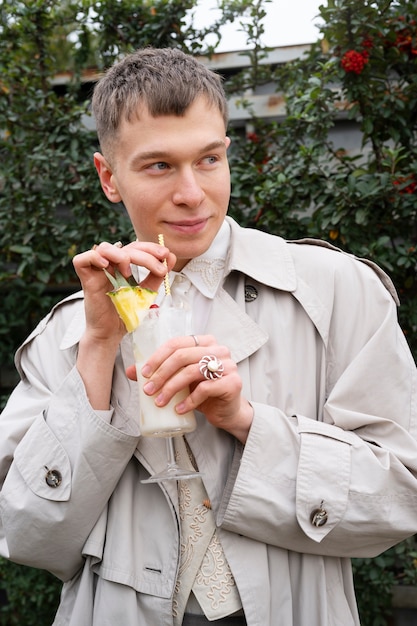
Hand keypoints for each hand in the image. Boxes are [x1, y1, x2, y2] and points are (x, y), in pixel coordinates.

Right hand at [73, 241, 175, 344]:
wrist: (112, 333)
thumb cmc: (125, 313)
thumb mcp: (147, 292)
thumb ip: (157, 275)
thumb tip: (171, 257)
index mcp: (123, 265)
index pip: (136, 247)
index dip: (150, 247)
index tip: (166, 255)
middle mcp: (110, 265)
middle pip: (125, 247)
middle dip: (145, 254)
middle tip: (160, 267)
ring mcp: (96, 271)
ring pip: (104, 248)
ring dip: (121, 255)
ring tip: (128, 273)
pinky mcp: (85, 279)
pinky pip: (82, 260)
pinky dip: (94, 257)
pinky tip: (107, 266)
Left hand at [126, 334, 252, 443]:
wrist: (226, 411)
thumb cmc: (203, 392)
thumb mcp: (180, 380)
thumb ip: (160, 373)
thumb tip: (131, 371)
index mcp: (205, 342)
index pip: (176, 343)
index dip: (157, 357)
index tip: (144, 374)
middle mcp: (218, 350)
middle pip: (182, 356)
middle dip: (161, 374)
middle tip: (148, 390)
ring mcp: (228, 365)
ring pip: (192, 371)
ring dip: (171, 388)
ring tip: (160, 402)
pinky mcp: (232, 382)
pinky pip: (205, 389)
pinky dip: (189, 401)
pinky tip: (179, 409)